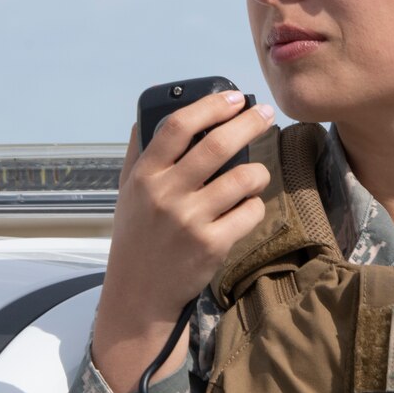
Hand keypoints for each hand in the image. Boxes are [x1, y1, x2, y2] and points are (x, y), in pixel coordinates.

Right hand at [92, 90, 274, 392]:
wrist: (139, 295)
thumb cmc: (138, 238)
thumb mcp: (127, 194)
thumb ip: (138, 154)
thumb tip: (147, 114)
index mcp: (144, 176)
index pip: (177, 127)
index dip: (209, 106)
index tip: (232, 96)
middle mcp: (165, 195)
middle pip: (216, 145)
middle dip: (248, 123)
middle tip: (266, 113)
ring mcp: (190, 221)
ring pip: (242, 178)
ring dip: (257, 171)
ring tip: (256, 173)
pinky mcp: (212, 245)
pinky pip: (250, 212)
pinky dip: (254, 205)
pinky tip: (246, 208)